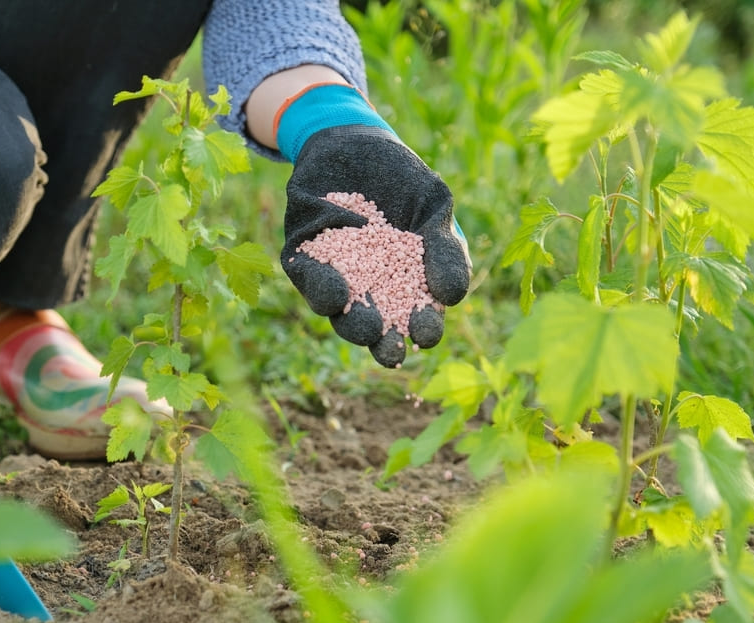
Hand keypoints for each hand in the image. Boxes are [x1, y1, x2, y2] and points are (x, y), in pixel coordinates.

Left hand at [277, 85, 469, 366]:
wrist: (354, 140)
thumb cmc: (403, 180)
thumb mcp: (434, 206)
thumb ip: (444, 248)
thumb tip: (451, 297)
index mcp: (406, 285)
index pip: (416, 318)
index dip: (422, 330)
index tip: (427, 333)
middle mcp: (368, 290)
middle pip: (376, 329)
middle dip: (384, 343)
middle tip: (393, 350)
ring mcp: (334, 277)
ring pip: (339, 313)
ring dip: (352, 323)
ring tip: (366, 326)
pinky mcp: (302, 257)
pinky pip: (308, 279)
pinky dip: (320, 287)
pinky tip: (335, 293)